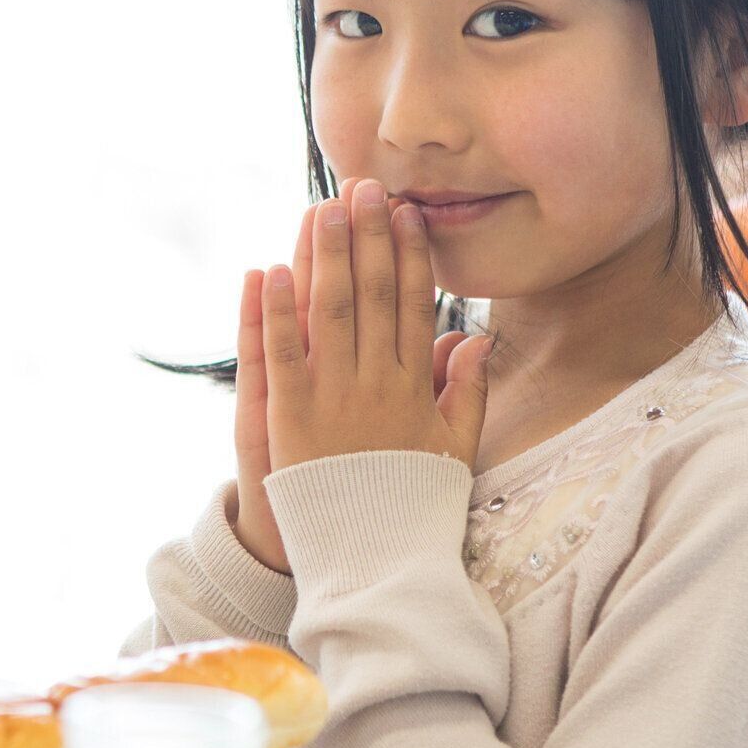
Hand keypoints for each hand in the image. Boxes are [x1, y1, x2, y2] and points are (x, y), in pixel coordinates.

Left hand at [259, 176, 491, 475]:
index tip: (406, 212)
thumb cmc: (411, 505)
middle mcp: (377, 385)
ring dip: (326, 255)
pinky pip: (282, 354)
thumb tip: (475, 337)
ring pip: (330, 312)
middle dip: (368, 236)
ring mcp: (333, 399)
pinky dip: (276, 311)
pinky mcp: (290, 418)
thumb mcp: (452, 450)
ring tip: (323, 206)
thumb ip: (466, 392)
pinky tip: (272, 269)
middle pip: (373, 296)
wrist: (372, 561)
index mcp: (415, 388)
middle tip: (364, 186)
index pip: (413, 306)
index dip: (409, 255)